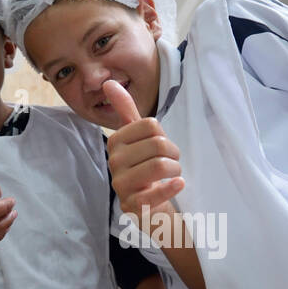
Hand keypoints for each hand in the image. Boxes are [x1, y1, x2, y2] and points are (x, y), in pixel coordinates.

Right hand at [104, 79, 184, 224]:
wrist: (149, 204)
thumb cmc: (145, 167)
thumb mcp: (138, 138)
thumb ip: (125, 110)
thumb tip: (109, 82)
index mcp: (116, 142)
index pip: (150, 125)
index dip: (164, 135)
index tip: (163, 146)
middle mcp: (114, 162)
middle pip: (157, 145)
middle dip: (174, 154)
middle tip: (173, 163)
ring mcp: (121, 185)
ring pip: (159, 166)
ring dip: (175, 169)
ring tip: (174, 174)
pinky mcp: (132, 206)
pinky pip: (154, 194)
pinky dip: (171, 188)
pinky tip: (179, 184)